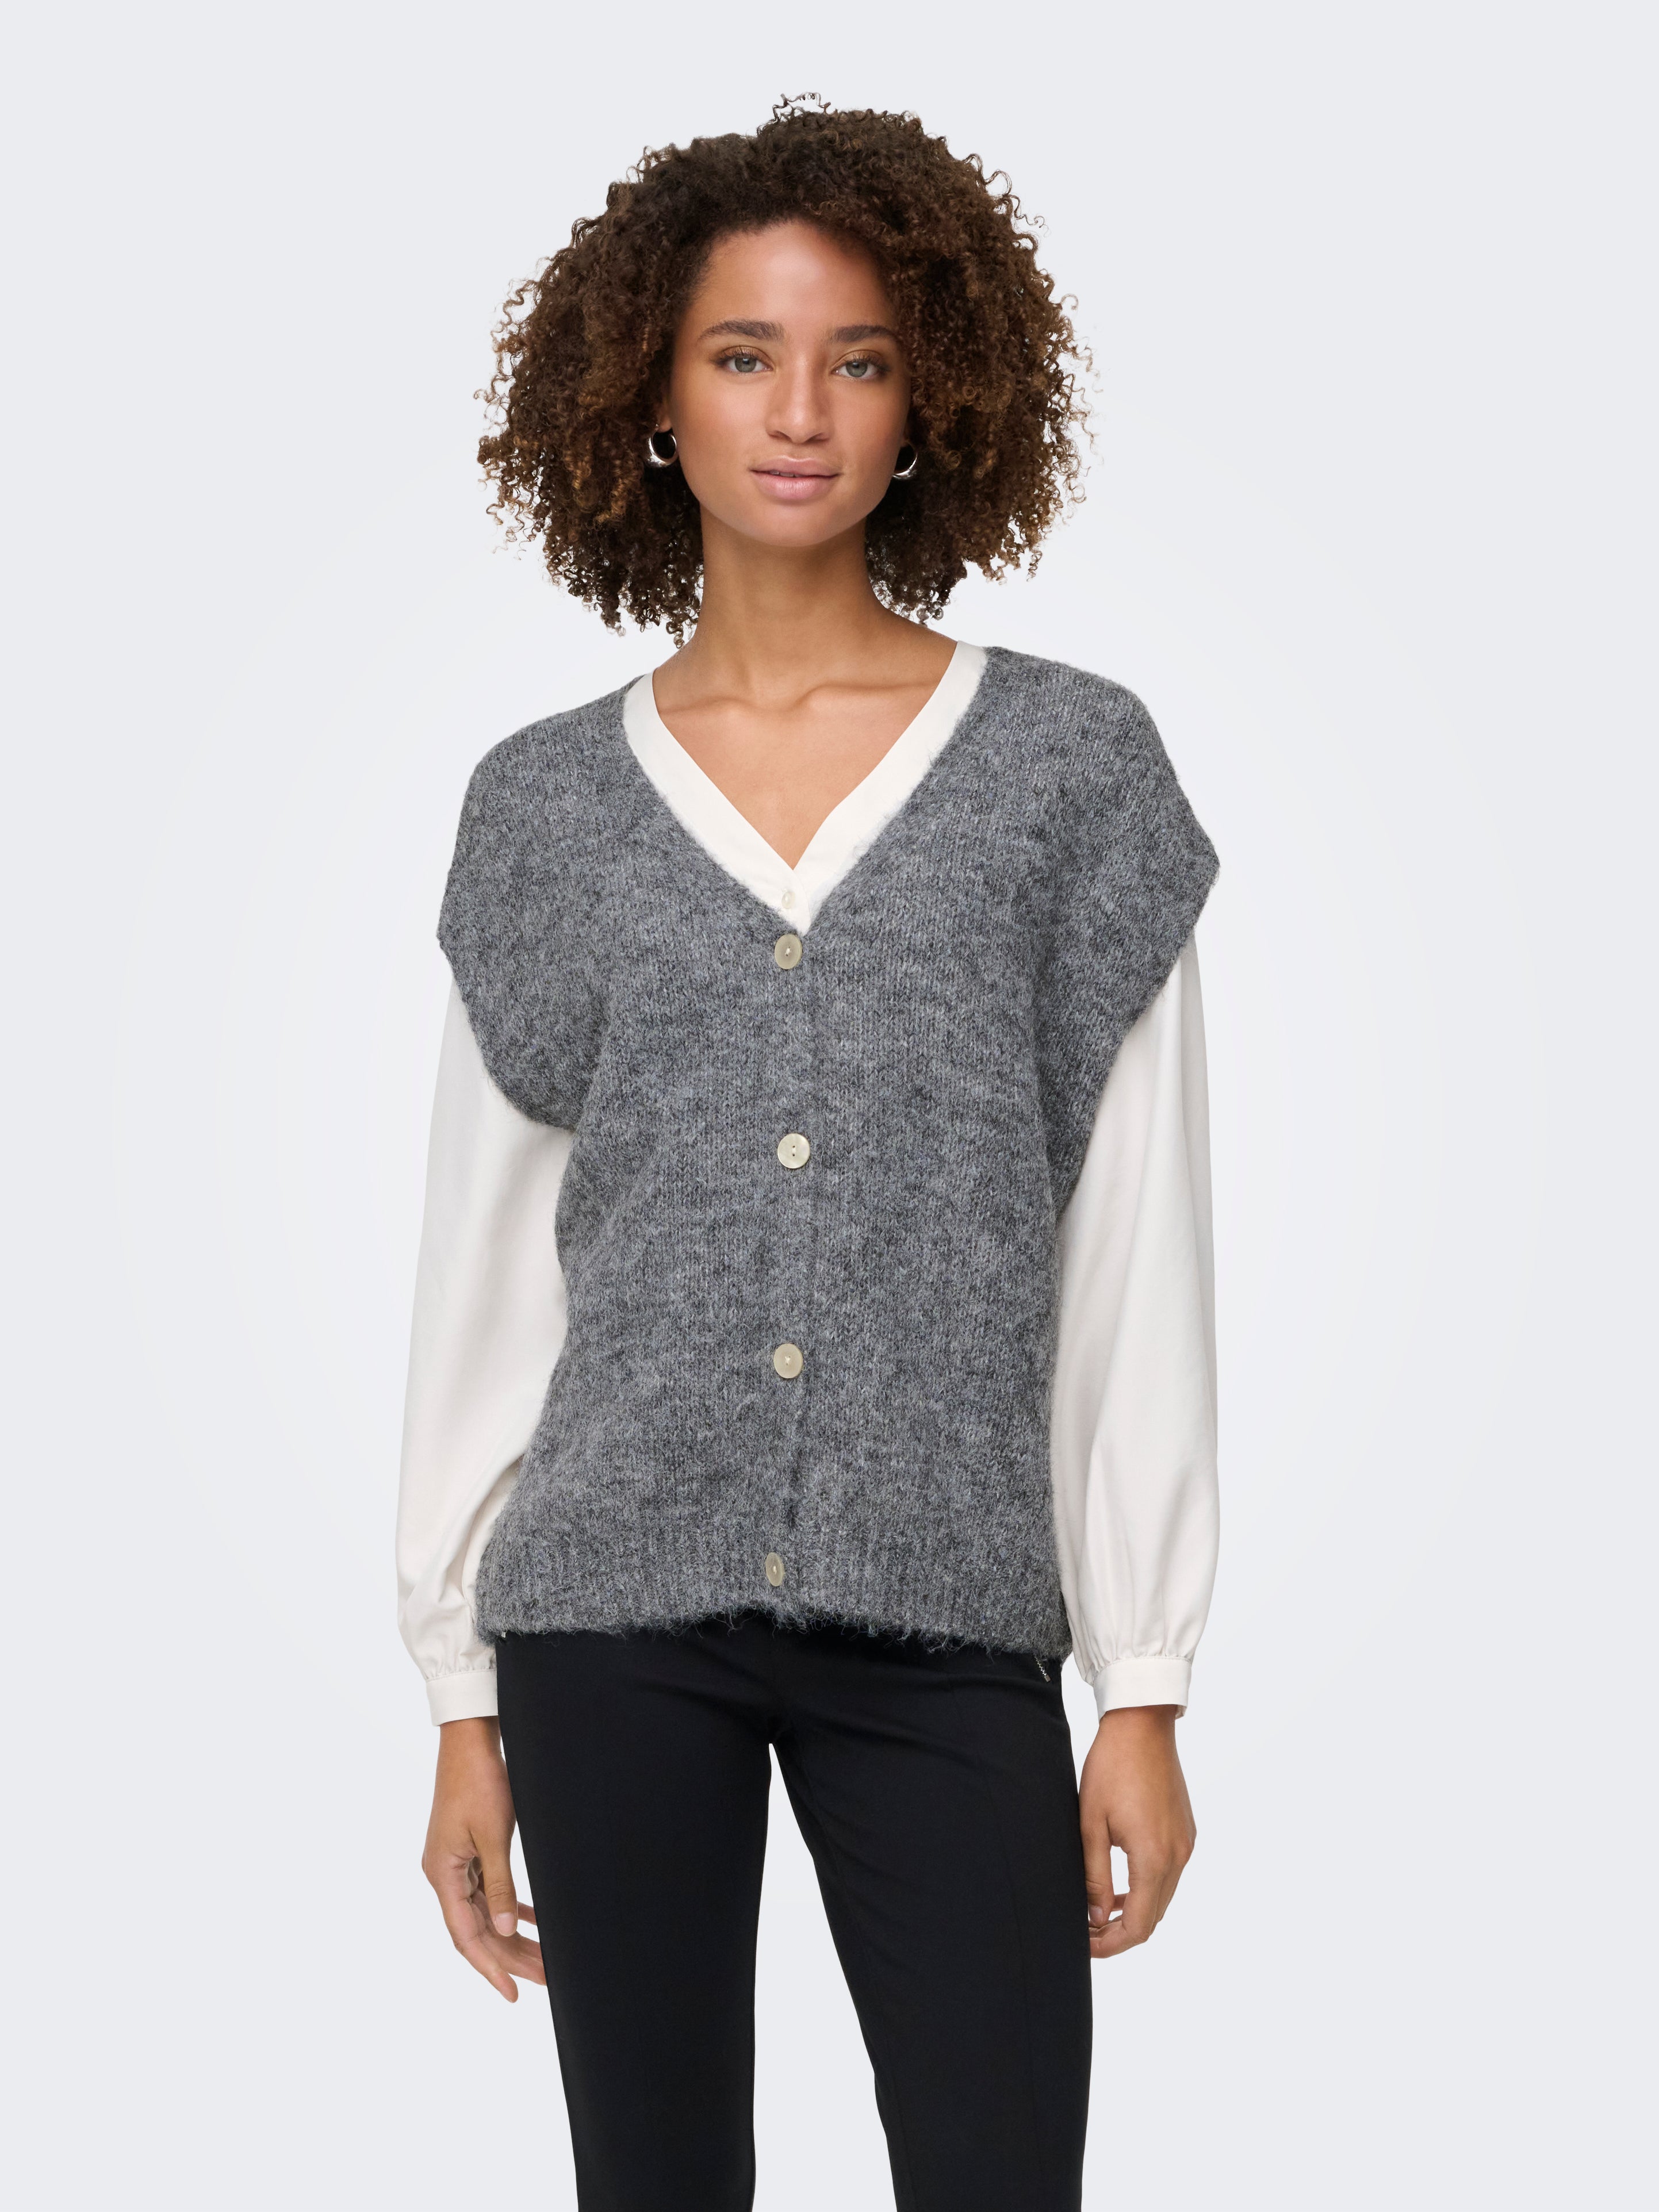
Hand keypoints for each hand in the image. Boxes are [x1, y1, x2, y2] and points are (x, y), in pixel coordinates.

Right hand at [421, 1715, 545, 2000]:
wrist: (470, 1741)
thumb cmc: (479, 1782)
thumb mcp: (492, 1835)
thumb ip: (499, 1885)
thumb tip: (505, 1930)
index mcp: (442, 1874)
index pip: (466, 1936)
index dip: (490, 1967)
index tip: (513, 1994)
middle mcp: (444, 1874)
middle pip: (478, 1929)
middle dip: (511, 1957)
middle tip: (546, 1979)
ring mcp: (455, 1863)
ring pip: (485, 1913)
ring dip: (514, 1936)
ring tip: (545, 1959)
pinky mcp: (468, 1851)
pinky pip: (489, 1892)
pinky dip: (510, 1907)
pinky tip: (533, 1922)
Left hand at [1078, 1704, 1195, 1959]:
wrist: (1142, 1724)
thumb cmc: (1111, 1768)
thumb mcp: (1091, 1824)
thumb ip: (1095, 1876)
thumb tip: (1096, 1917)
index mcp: (1154, 1858)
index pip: (1139, 1926)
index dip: (1111, 1944)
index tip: (1085, 1944)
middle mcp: (1178, 1856)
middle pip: (1154, 1917)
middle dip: (1120, 1932)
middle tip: (1086, 1928)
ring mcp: (1186, 1843)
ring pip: (1162, 1897)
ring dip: (1134, 1910)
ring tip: (1099, 1908)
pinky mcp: (1186, 1830)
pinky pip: (1169, 1873)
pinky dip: (1147, 1887)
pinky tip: (1121, 1882)